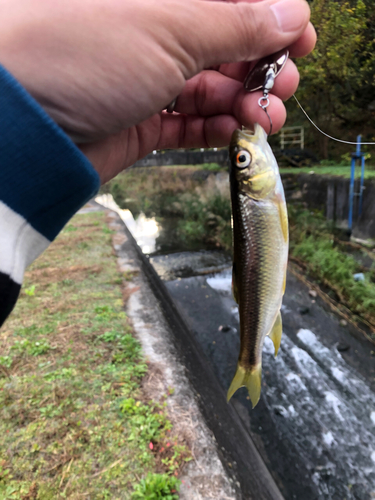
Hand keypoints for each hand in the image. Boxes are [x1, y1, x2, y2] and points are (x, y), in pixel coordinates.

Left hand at [0, 0, 315, 182]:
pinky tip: (234, 131)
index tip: (299, 39)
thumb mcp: (169, 27)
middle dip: (262, 66)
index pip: (228, 0)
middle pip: (224, 44)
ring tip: (265, 117)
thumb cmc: (82, 54)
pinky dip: (215, 128)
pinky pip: (187, 123)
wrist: (24, 128)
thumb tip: (289, 13)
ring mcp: (145, 79)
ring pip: (210, 88)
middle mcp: (152, 31)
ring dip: (244, 102)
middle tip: (284, 87)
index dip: (270, 17)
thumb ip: (235, 23)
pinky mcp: (140, 121)